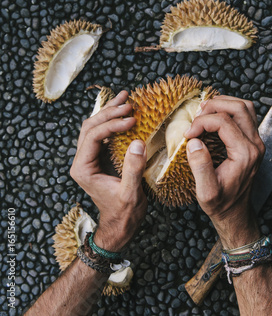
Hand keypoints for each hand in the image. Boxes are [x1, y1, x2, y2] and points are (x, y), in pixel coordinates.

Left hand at [70, 90, 147, 251]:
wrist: (120, 225)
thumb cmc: (124, 213)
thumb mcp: (130, 193)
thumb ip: (132, 169)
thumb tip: (138, 143)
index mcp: (82, 168)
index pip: (92, 136)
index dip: (111, 124)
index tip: (131, 119)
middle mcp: (82, 160)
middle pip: (90, 126)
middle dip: (109, 112)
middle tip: (129, 103)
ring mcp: (89, 157)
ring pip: (94, 126)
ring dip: (109, 111)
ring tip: (126, 98)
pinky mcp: (98, 156)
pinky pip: (102, 132)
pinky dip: (112, 120)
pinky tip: (124, 111)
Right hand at [185, 95, 264, 248]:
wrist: (236, 213)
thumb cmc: (221, 204)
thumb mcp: (207, 192)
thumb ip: (201, 167)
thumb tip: (194, 142)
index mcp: (245, 154)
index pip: (224, 122)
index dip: (202, 122)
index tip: (188, 134)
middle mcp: (255, 145)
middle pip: (239, 107)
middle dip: (214, 105)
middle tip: (196, 116)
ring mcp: (256, 142)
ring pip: (246, 107)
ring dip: (224, 103)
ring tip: (204, 111)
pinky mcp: (253, 141)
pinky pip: (246, 115)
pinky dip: (230, 109)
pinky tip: (214, 116)